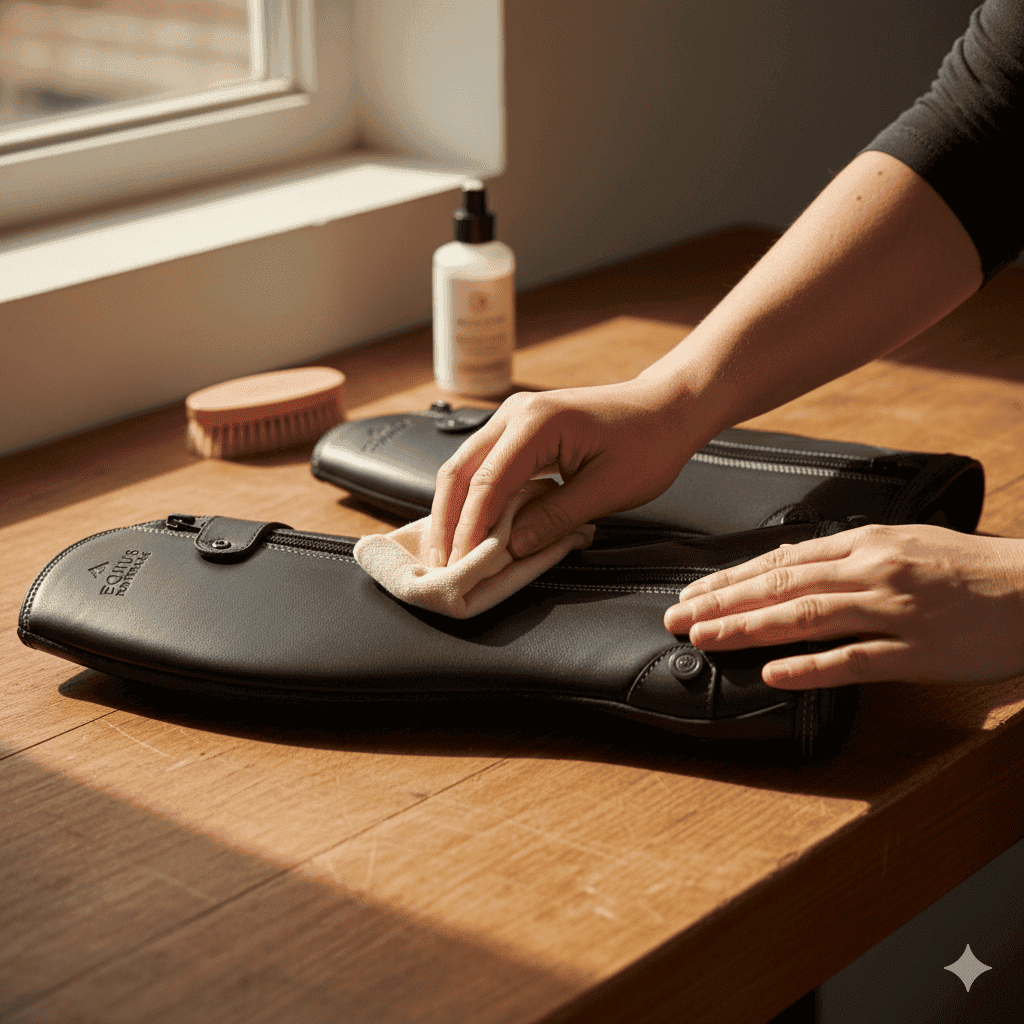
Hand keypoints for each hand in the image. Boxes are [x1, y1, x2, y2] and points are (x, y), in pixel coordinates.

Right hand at [428, 378, 694, 566]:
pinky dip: (472, 499)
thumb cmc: (648, 442)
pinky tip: (470, 528)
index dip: (470, 529)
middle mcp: (515, 414)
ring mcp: (513, 418)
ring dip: (454, 511)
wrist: (666, 408)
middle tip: (441, 566)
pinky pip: (484, 466)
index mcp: (537, 423)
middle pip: (460, 471)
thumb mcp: (608, 489)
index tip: (461, 566)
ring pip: (465, 468)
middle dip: (447, 521)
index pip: (486, 482)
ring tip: (449, 553)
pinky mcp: (519, 430)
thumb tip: (512, 548)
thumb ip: (556, 518)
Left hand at [664, 524, 1023, 688]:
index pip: (780, 561)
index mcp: (866, 544)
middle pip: (781, 586)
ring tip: (706, 638)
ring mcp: (895, 610)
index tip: (692, 593)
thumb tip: (788, 566)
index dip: (730, 579)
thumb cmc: (967, 567)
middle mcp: (872, 570)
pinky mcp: (917, 650)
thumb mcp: (902, 541)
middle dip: (723, 602)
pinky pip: (855, 660)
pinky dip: (810, 667)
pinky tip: (773, 673)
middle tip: (678, 617)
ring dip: (749, 628)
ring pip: (806, 617)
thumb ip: (845, 555)